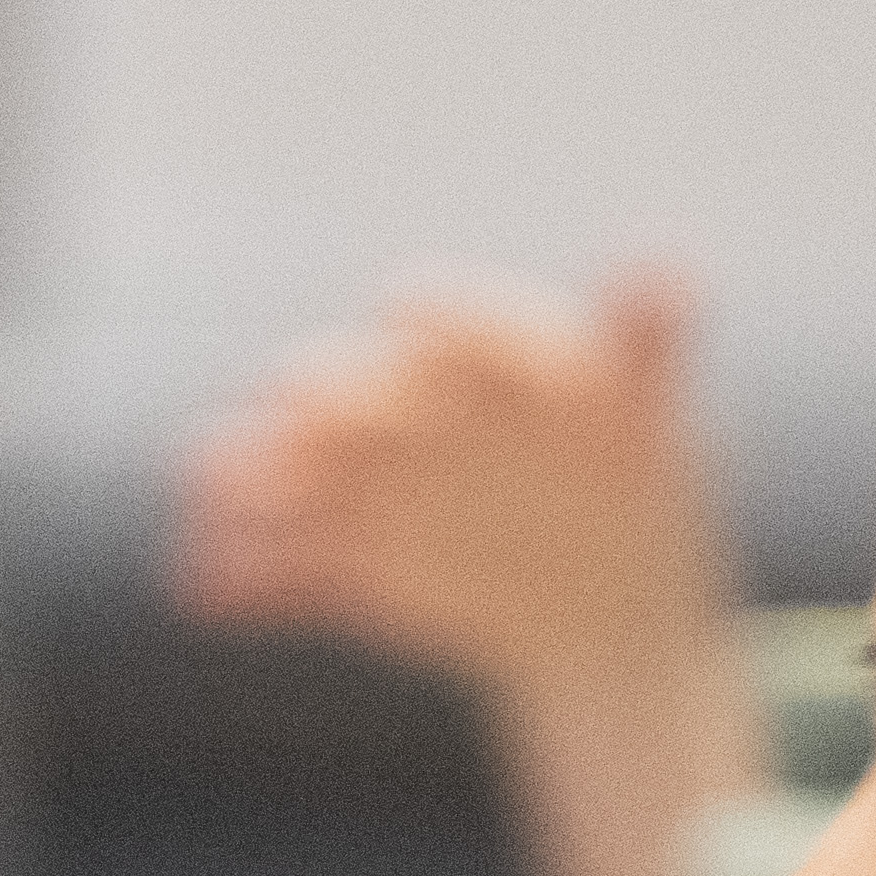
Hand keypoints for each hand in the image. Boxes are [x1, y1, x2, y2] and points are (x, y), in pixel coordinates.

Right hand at [168, 269, 729, 742]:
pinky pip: (285, 570)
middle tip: (294, 420)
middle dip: (309, 406)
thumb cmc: (627, 489)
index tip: (402, 308)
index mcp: (470, 353)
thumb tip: (666, 267)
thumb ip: (645, 342)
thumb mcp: (644, 420)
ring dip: (245, 492)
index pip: (440, 319)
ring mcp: (361, 489)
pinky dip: (246, 582)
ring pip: (287, 479)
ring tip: (222, 514)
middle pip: (335, 392)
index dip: (425, 320)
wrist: (603, 608)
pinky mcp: (343, 569)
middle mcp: (398, 408)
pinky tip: (209, 596)